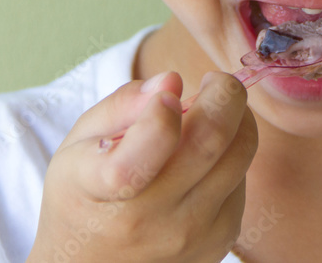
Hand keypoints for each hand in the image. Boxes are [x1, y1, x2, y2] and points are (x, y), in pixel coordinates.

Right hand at [27, 70, 257, 262]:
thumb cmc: (84, 193)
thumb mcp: (79, 142)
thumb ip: (122, 105)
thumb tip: (173, 80)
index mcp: (104, 190)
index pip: (140, 156)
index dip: (160, 116)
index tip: (166, 97)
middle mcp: (152, 219)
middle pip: (211, 142)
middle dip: (225, 93)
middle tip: (214, 81)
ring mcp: (190, 234)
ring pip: (240, 156)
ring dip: (237, 120)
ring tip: (215, 110)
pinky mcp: (219, 241)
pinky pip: (242, 180)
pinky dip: (233, 155)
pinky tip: (208, 157)